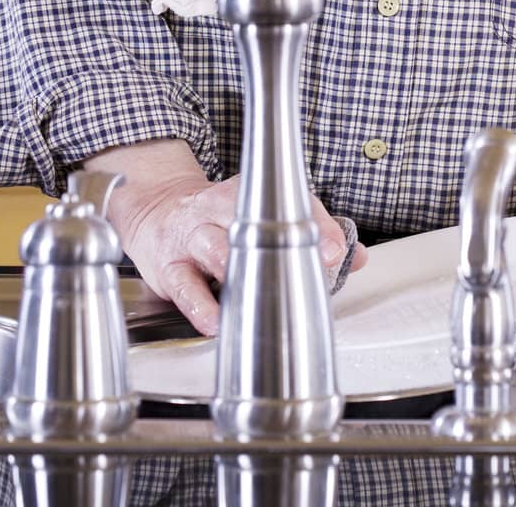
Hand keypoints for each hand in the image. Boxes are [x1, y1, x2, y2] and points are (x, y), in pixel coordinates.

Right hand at [84, 138, 365, 334]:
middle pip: (252, 221)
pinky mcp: (170, 267)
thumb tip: (358, 257)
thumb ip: (310, 235)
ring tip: (262, 294)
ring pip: (215, 248)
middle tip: (310, 271)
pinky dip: (203, 307)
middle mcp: (219, 208)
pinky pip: (186, 288)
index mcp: (249, 193)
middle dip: (283, 246)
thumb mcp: (259, 216)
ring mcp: (192, 237)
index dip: (316, 225)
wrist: (157, 213)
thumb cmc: (218, 220)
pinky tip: (220, 322)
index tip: (335, 251)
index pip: (288, 201)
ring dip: (240, 271)